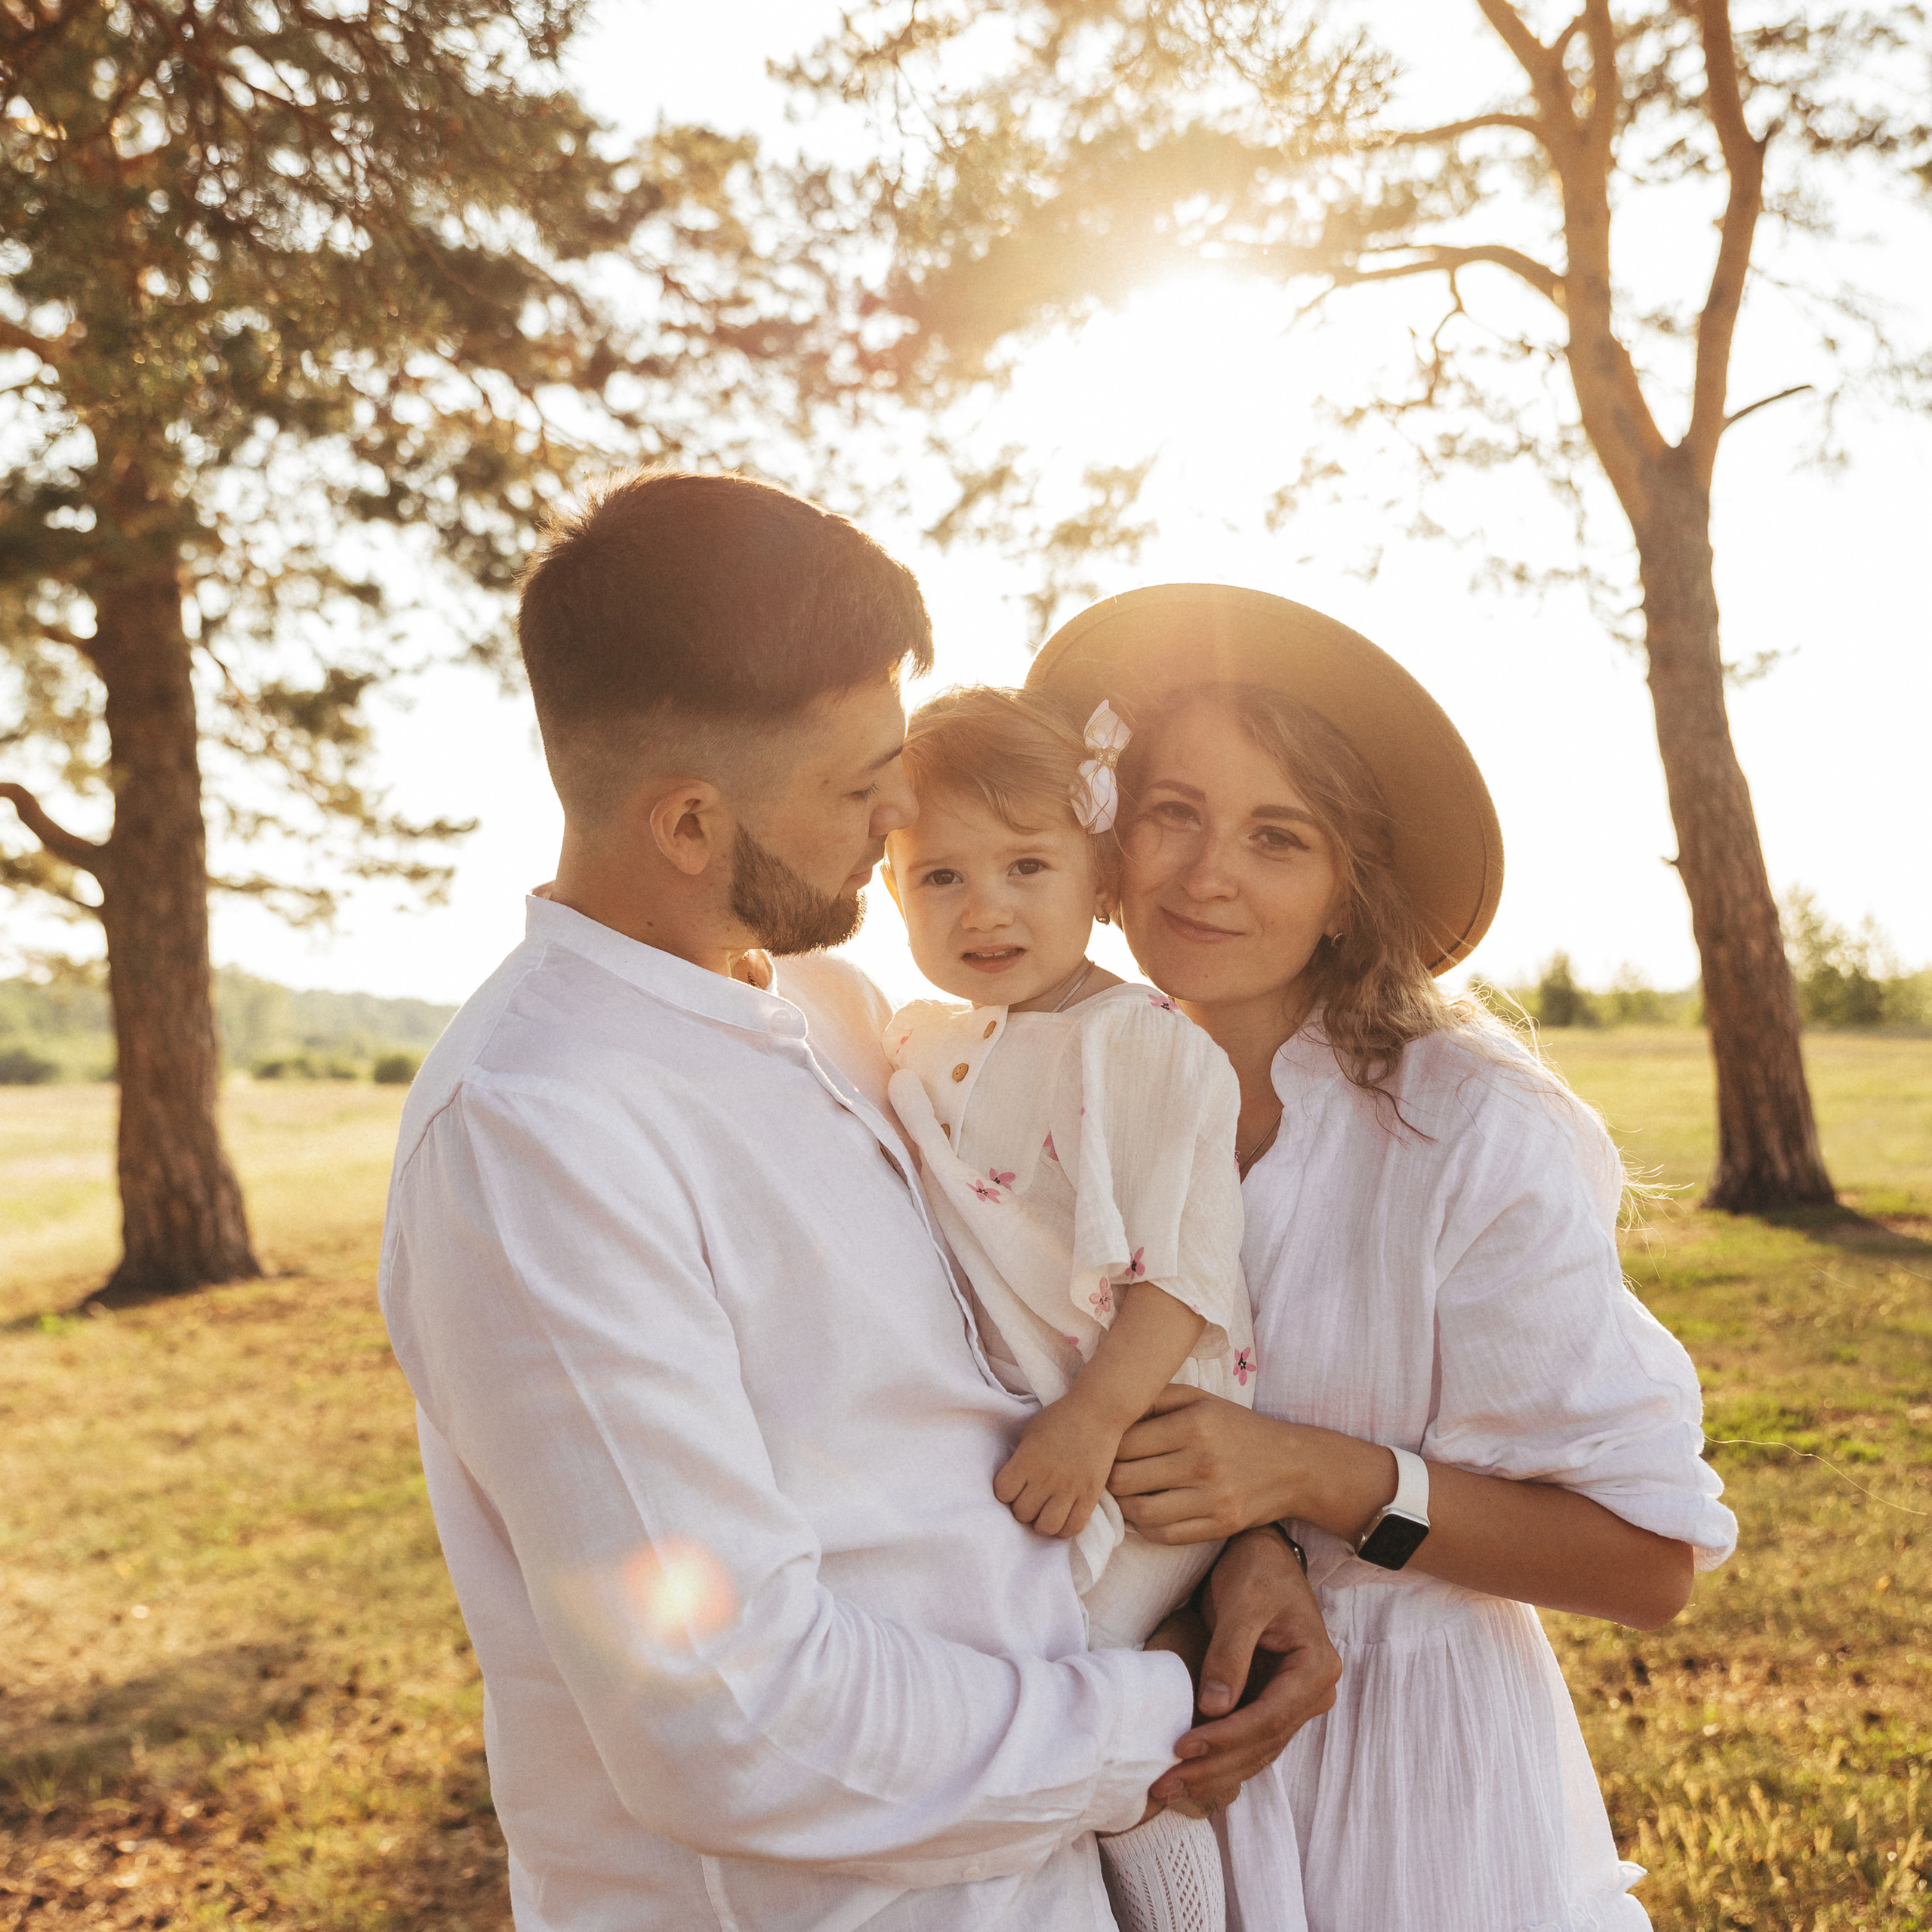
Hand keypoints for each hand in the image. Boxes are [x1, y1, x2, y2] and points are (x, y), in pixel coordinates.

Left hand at [993, 1394, 1119, 1538]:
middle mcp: (1045, 1478)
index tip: (1013, 1488)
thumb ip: (1021, 1458)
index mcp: (1026, 1460)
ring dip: (1042, 1523)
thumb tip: (1016, 1481)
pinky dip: (1065, 1530)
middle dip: (1023, 1509)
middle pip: (1022, 1513)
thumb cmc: (1061, 1417)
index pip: (1002, 1493)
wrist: (1097, 1412)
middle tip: (1032, 1500)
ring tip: (1046, 1513)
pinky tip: (1063, 1519)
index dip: (1006, 1493)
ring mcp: (1069, 1489)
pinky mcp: (1090, 1496)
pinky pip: (1073, 1527)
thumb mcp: (1030, 1432)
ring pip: (1046, 1527)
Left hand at [1109, 1384, 1303, 1542]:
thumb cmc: (1237, 1427)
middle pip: (1125, 1479)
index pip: (1124, 1443)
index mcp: (1193, 1425)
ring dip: (1123, 1506)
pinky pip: (1164, 1535)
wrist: (1291, 1466)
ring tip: (1126, 1493)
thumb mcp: (1200, 1399)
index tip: (1105, 1448)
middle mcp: (1201, 1462)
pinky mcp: (1219, 1525)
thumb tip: (1113, 1411)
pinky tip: (1147, 1511)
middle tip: (1109, 1473)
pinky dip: (1146, 1527)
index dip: (1106, 1447)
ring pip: (1139, 1512)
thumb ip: (1156, 1398)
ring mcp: (1211, 1498)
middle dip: (1109, 1477)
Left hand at [1147, 1527, 1339, 1811]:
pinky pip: (1246, 1740)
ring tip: (1167, 1787)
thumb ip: (1230, 1653)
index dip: (1226, 1738)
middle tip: (1165, 1784)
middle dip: (1213, 1767)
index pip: (1269, 1717)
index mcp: (1316, 1667)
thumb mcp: (1244, 1602)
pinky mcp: (1270, 1702)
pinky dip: (1218, 1757)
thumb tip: (1214, 1708)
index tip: (1183, 1748)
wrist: (1261, 1554)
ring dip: (1212, 1772)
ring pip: (1254, 1751)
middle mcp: (1312, 1692)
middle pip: (1262, 1744)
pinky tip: (1187, 1772)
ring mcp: (1293, 1701)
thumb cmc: (1257, 1569)